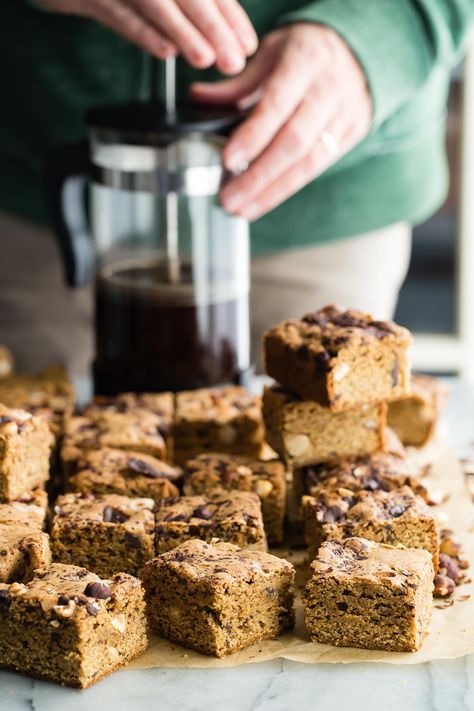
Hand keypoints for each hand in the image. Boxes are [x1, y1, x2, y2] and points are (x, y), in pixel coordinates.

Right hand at [38, 0, 257, 73]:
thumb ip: (187, 5)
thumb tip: (225, 33)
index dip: (229, 15)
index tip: (248, 44)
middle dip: (214, 27)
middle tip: (234, 61)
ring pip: (155, 1)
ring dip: (183, 31)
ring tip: (206, 59)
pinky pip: (117, 13)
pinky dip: (141, 32)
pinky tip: (164, 51)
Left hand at [191, 24, 371, 219]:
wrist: (356, 52)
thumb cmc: (304, 53)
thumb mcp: (270, 55)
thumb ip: (237, 84)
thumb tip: (197, 98)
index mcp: (305, 60)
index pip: (277, 105)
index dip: (252, 136)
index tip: (227, 161)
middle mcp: (330, 88)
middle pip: (294, 141)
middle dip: (258, 176)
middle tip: (229, 198)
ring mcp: (346, 114)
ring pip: (309, 162)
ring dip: (272, 192)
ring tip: (243, 209)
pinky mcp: (353, 134)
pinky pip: (318, 169)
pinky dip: (287, 188)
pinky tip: (263, 201)